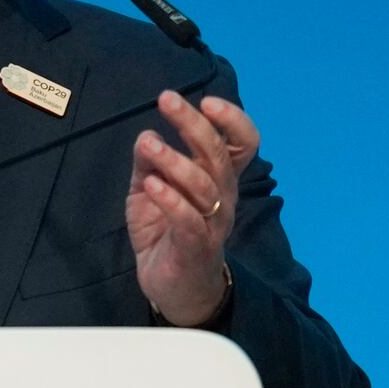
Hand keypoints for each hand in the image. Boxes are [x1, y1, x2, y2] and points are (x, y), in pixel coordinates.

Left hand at [127, 90, 259, 325]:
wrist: (174, 287)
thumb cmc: (166, 231)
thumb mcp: (149, 189)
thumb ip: (148, 162)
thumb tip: (147, 134)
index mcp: (218, 178)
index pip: (241, 144)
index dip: (232, 121)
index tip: (207, 100)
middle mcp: (223, 197)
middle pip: (219, 156)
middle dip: (193, 124)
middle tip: (167, 100)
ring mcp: (212, 223)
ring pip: (204, 186)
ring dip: (175, 160)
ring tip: (149, 143)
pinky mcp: (195, 247)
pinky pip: (188, 220)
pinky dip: (171, 200)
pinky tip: (151, 184)